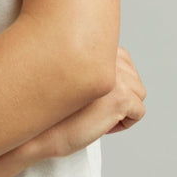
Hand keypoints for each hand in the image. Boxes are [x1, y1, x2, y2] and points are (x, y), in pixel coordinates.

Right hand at [24, 46, 146, 162]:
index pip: (122, 57)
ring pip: (138, 93)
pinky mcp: (120, 97)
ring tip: (99, 115)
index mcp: (93, 46)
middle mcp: (106, 57)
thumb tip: (114, 68)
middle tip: (96, 106)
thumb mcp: (70, 73)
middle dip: (120, 93)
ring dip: (124, 107)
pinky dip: (124, 123)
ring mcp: (115, 76)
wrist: (37, 129)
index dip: (113, 80)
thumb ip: (90, 63)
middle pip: (133, 76)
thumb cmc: (50, 105)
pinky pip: (138, 112)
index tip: (96, 93)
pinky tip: (102, 125)